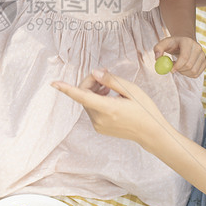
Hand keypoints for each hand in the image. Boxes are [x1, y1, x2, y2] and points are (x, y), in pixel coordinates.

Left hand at [51, 69, 168, 146]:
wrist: (151, 133)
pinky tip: (109, 97)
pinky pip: (92, 110)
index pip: (82, 96)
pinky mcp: (100, 128)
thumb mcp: (131, 90)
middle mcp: (100, 119)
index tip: (54, 83)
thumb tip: (94, 73)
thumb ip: (111, 81)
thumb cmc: (144, 109)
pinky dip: (96, 101)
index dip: (67, 89)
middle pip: (84, 95)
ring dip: (93, 92)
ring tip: (110, 88)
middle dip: (91, 83)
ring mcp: (99, 125)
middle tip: (105, 75)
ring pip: (87, 102)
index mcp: (108, 109)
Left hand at [154, 36, 205, 77]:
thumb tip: (157, 58)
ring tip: (178, 67)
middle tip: (172, 68)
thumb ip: (158, 49)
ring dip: (183, 73)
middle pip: (189, 65)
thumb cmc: (172, 44)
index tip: (170, 70)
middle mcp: (197, 47)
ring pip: (193, 71)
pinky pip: (196, 74)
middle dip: (179, 70)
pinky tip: (184, 69)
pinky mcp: (204, 62)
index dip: (178, 66)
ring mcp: (202, 55)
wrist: (184, 43)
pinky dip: (188, 75)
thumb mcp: (163, 44)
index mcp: (187, 42)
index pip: (185, 57)